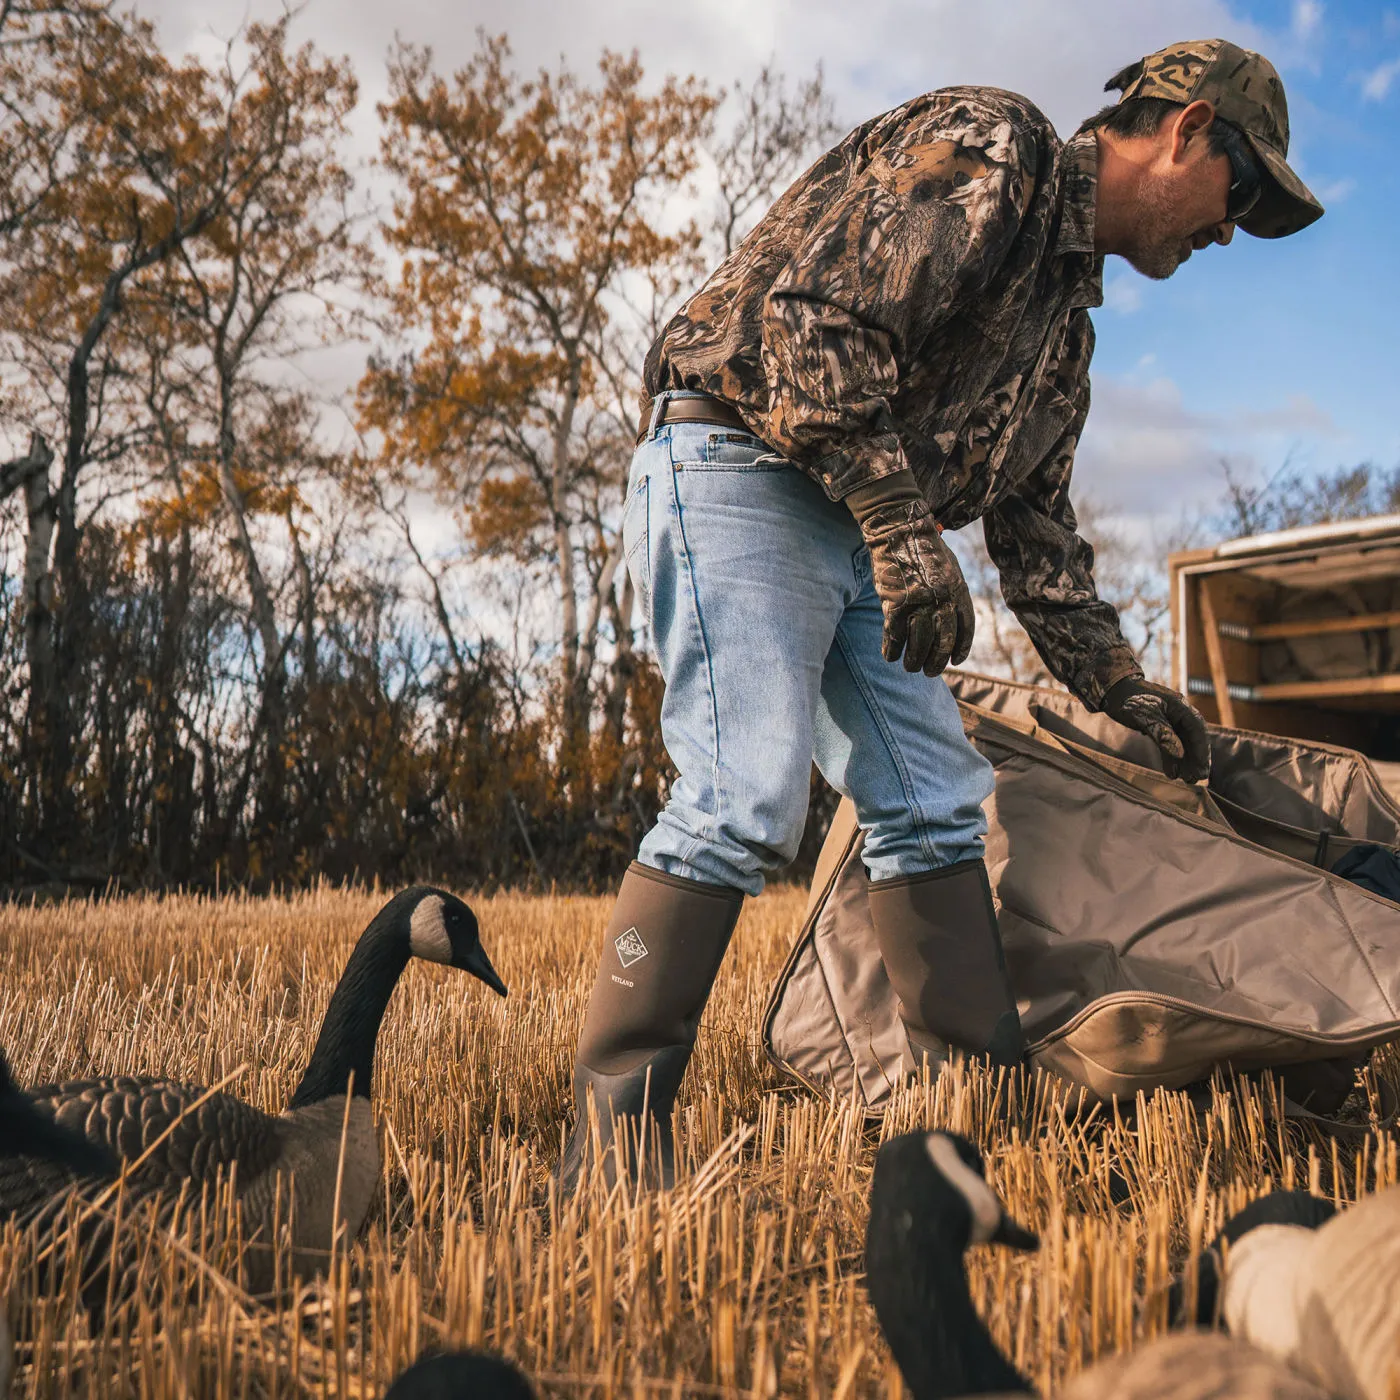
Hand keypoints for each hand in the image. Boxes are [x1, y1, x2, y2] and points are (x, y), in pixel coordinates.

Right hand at [860, 497, 974, 675]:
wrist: (899, 529)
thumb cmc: (923, 548)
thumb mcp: (949, 568)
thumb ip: (952, 592)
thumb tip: (950, 618)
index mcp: (958, 590)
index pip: (965, 628)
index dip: (961, 648)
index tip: (955, 661)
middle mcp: (942, 599)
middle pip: (943, 642)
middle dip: (936, 662)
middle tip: (929, 672)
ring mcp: (919, 603)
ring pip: (919, 644)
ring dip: (914, 661)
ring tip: (910, 668)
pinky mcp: (895, 604)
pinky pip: (894, 635)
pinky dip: (892, 650)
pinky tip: (890, 656)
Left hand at [1100, 677, 1210, 782]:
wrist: (1112, 691)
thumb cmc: (1129, 700)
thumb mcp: (1145, 716)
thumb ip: (1163, 734)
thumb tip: (1180, 754)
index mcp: (1180, 706)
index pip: (1197, 730)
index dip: (1201, 751)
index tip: (1202, 770)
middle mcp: (1178, 713)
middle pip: (1193, 738)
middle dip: (1196, 759)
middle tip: (1197, 779)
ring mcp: (1169, 720)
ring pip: (1182, 743)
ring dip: (1185, 761)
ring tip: (1187, 779)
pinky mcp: (1159, 726)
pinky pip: (1170, 744)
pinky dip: (1171, 758)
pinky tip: (1171, 772)